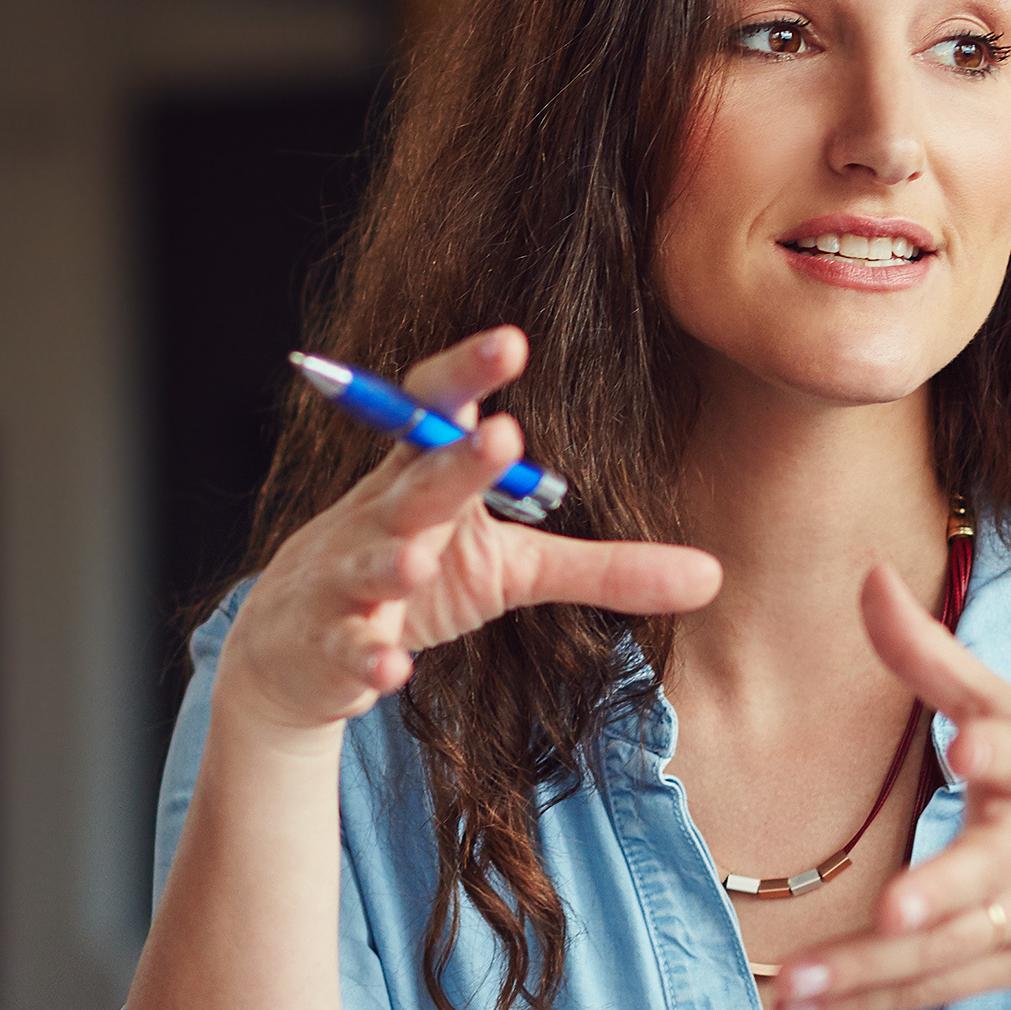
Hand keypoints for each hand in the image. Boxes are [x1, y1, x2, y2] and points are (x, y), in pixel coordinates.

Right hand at [212, 326, 719, 742]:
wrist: (296, 648)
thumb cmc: (414, 583)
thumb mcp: (511, 570)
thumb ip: (603, 568)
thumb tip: (714, 576)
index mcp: (422, 479)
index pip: (432, 411)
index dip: (465, 376)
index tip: (511, 341)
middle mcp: (379, 519)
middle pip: (413, 484)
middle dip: (450, 464)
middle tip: (501, 434)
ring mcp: (344, 582)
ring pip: (364, 564)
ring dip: (388, 561)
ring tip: (415, 560)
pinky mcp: (326, 645)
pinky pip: (343, 648)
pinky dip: (363, 658)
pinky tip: (387, 668)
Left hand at [770, 566, 1010, 1009]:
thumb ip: (933, 657)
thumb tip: (865, 573)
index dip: (999, 751)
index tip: (972, 750)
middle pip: (985, 875)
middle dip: (939, 896)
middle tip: (894, 912)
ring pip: (950, 949)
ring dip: (872, 973)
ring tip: (796, 991)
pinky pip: (947, 987)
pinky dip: (884, 1002)